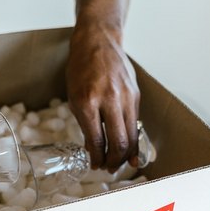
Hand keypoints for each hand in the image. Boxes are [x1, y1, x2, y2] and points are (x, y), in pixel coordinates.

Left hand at [66, 24, 139, 171]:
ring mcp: (126, 97)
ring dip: (126, 154)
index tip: (95, 166)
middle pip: (119, 142)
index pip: (97, 140)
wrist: (98, 42)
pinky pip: (135, 123)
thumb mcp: (74, 97)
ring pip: (131, 135)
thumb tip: (93, 149)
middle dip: (114, 161)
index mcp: (88, 102)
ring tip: (119, 163)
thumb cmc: (81, 69)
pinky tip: (130, 149)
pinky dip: (133, 139)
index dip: (97, 158)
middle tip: (108, 169)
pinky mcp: (135, 95)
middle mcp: (109, 100)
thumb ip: (84, 124)